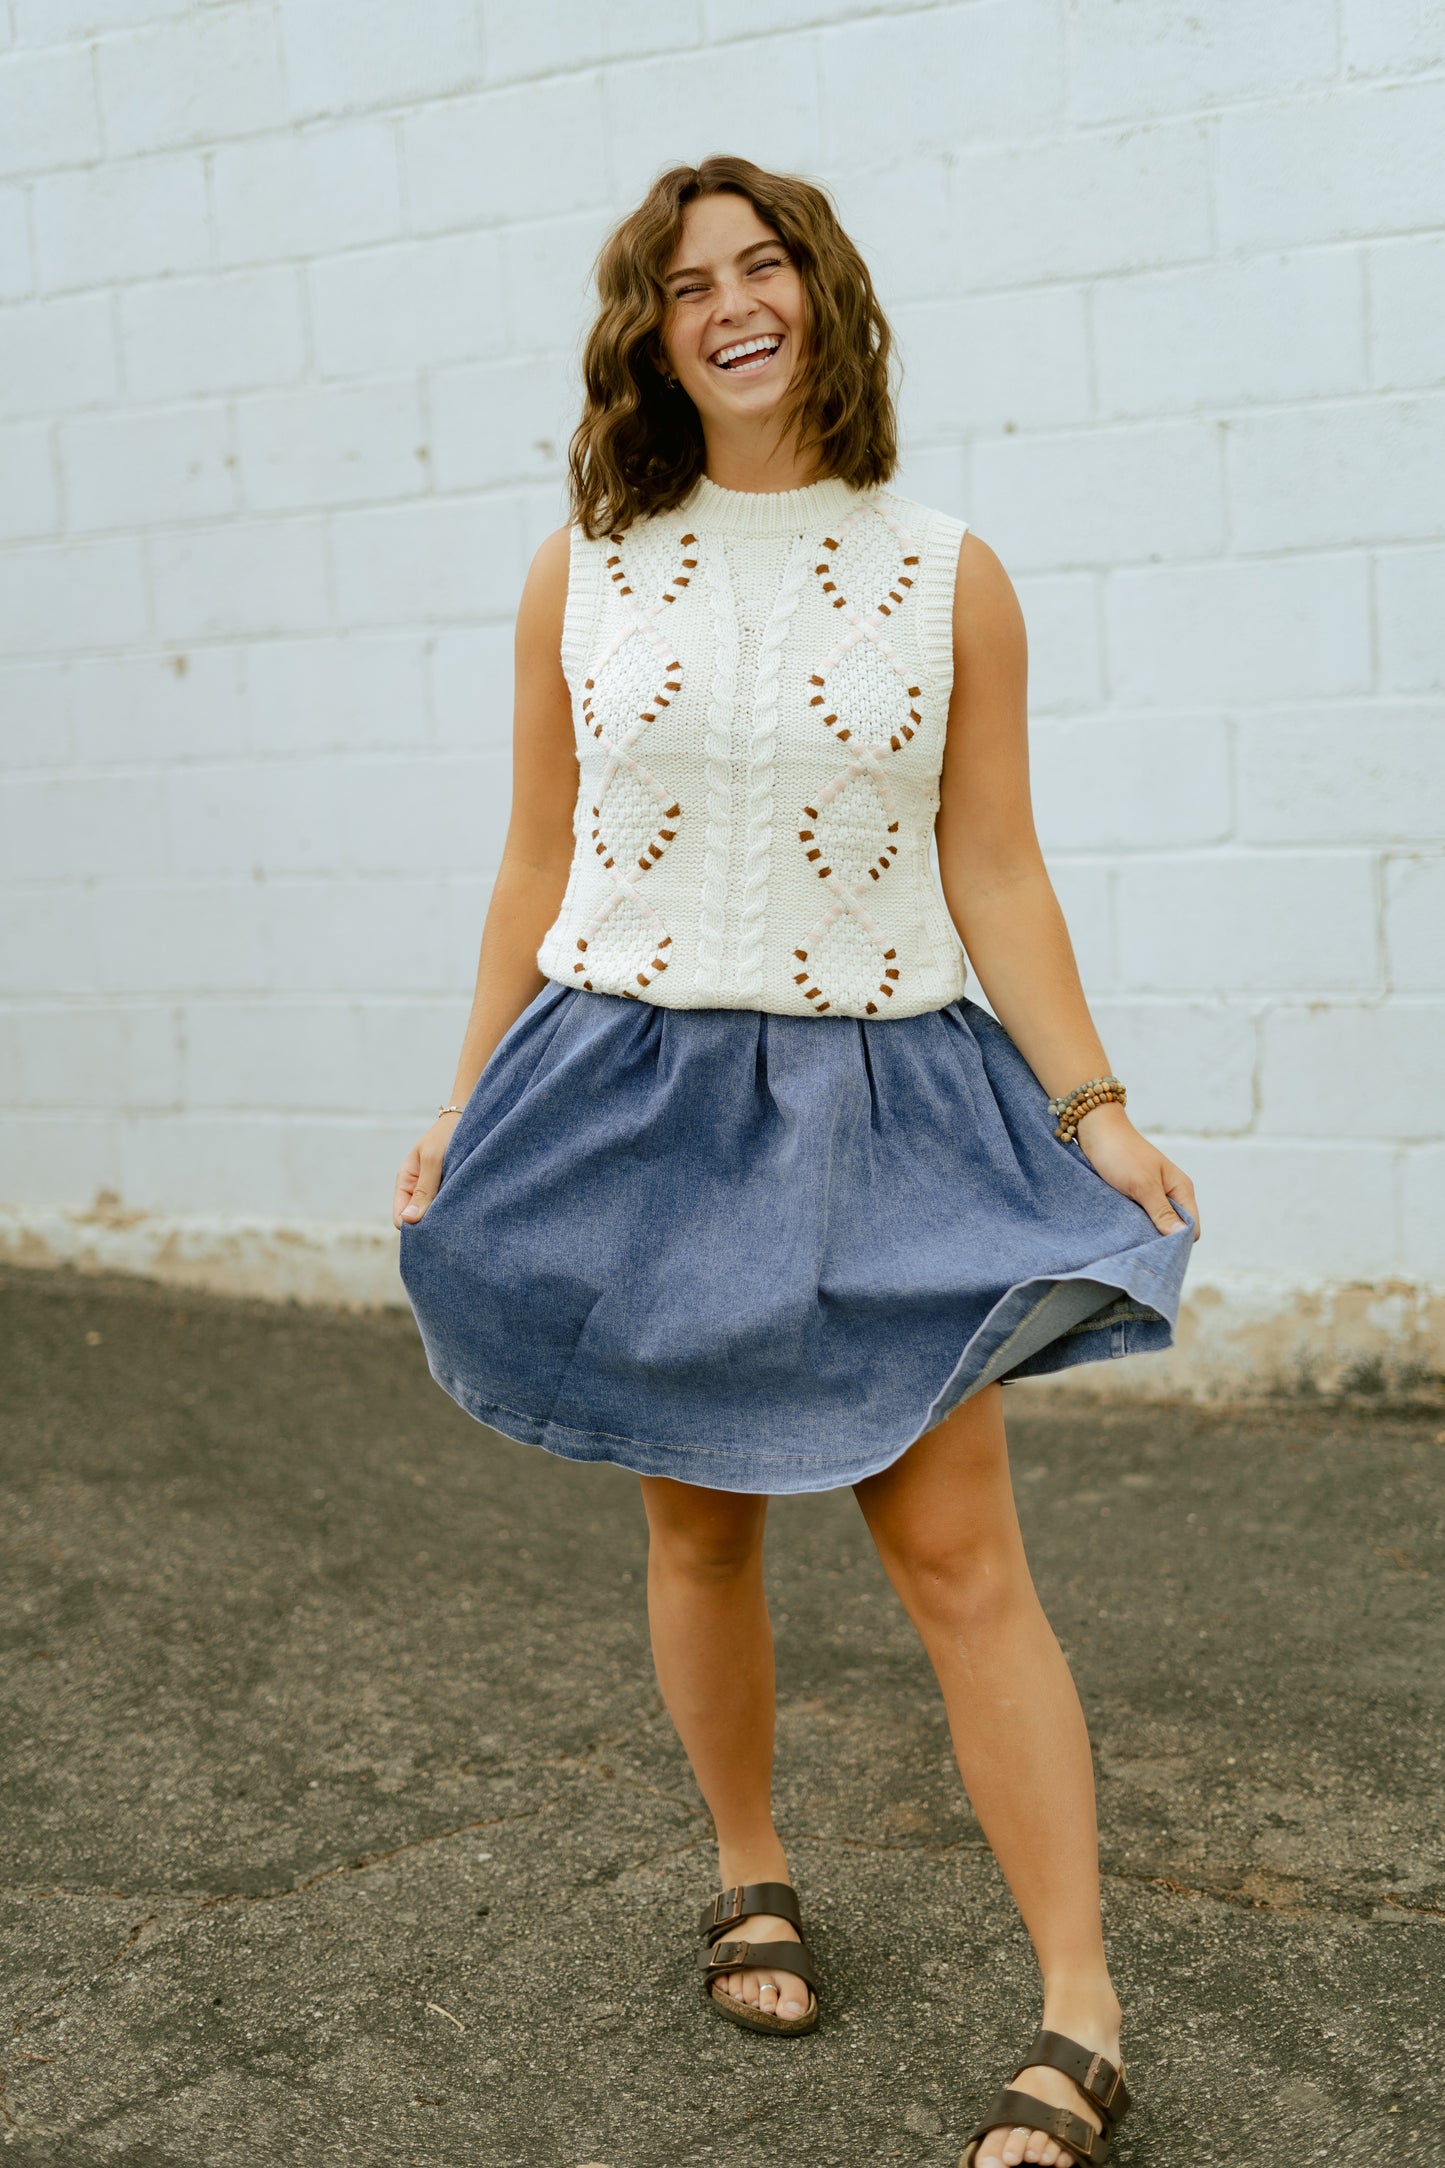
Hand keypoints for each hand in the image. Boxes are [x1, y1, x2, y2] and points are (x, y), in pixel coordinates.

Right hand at [392, 1113, 461, 1229]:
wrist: (470, 1117)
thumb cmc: (446, 1134)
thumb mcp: (433, 1160)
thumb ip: (423, 1190)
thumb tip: (408, 1221)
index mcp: (406, 1181)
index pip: (400, 1217)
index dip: (412, 1227)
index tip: (432, 1229)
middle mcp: (418, 1189)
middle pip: (418, 1220)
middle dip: (430, 1224)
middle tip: (450, 1221)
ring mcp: (435, 1190)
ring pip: (435, 1216)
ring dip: (445, 1216)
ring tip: (461, 1211)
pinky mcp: (451, 1189)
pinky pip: (449, 1207)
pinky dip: (456, 1209)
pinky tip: (468, 1206)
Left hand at [1072, 1103, 1199, 1240]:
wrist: (1095, 1129)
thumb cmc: (1121, 1153)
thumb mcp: (1143, 1185)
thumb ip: (1161, 1211)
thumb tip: (1180, 1237)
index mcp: (1181, 1189)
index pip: (1191, 1228)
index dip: (1177, 1241)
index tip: (1156, 1249)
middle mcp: (1170, 1194)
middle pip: (1173, 1229)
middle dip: (1158, 1239)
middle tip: (1138, 1245)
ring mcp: (1152, 1195)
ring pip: (1154, 1225)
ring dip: (1142, 1232)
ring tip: (1127, 1237)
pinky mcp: (1133, 1196)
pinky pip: (1138, 1218)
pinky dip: (1131, 1224)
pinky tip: (1120, 1227)